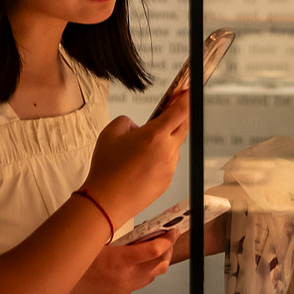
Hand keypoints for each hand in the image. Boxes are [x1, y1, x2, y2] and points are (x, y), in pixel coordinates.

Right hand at [63, 236, 173, 293]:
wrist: (54, 289)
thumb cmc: (72, 261)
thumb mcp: (94, 242)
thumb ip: (117, 239)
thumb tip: (140, 231)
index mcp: (118, 261)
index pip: (154, 250)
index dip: (167, 239)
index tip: (173, 230)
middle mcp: (124, 278)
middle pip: (160, 265)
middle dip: (168, 249)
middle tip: (168, 238)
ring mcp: (122, 291)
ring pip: (151, 276)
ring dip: (157, 262)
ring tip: (155, 249)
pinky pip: (137, 285)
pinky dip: (142, 272)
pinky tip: (135, 264)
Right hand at [82, 90, 188, 219]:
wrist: (106, 201)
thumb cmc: (107, 168)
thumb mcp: (110, 132)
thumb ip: (127, 121)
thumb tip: (139, 126)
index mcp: (155, 135)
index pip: (180, 111)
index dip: (186, 98)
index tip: (188, 91)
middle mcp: (167, 151)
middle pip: (183, 127)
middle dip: (180, 116)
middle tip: (171, 110)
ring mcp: (170, 168)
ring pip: (172, 146)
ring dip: (164, 141)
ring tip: (139, 150)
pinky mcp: (167, 181)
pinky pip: (167, 163)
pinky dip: (158, 159)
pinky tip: (140, 165)